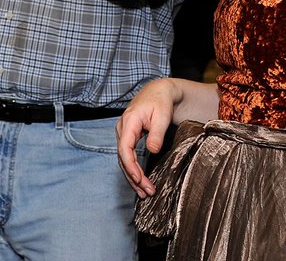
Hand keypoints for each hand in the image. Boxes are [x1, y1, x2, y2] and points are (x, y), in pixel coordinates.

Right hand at [115, 79, 176, 197]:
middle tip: (147, 192)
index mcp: (129, 121)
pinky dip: (133, 169)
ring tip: (144, 193)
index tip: (139, 179)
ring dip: (133, 176)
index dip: (130, 166)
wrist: (158, 92)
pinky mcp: (128, 137)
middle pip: (123, 157)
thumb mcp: (162, 116)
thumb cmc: (160, 102)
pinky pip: (127, 156)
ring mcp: (124, 133)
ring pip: (124, 159)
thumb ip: (157, 134)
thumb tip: (152, 150)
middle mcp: (122, 128)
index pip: (124, 148)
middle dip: (133, 177)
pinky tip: (140, 181)